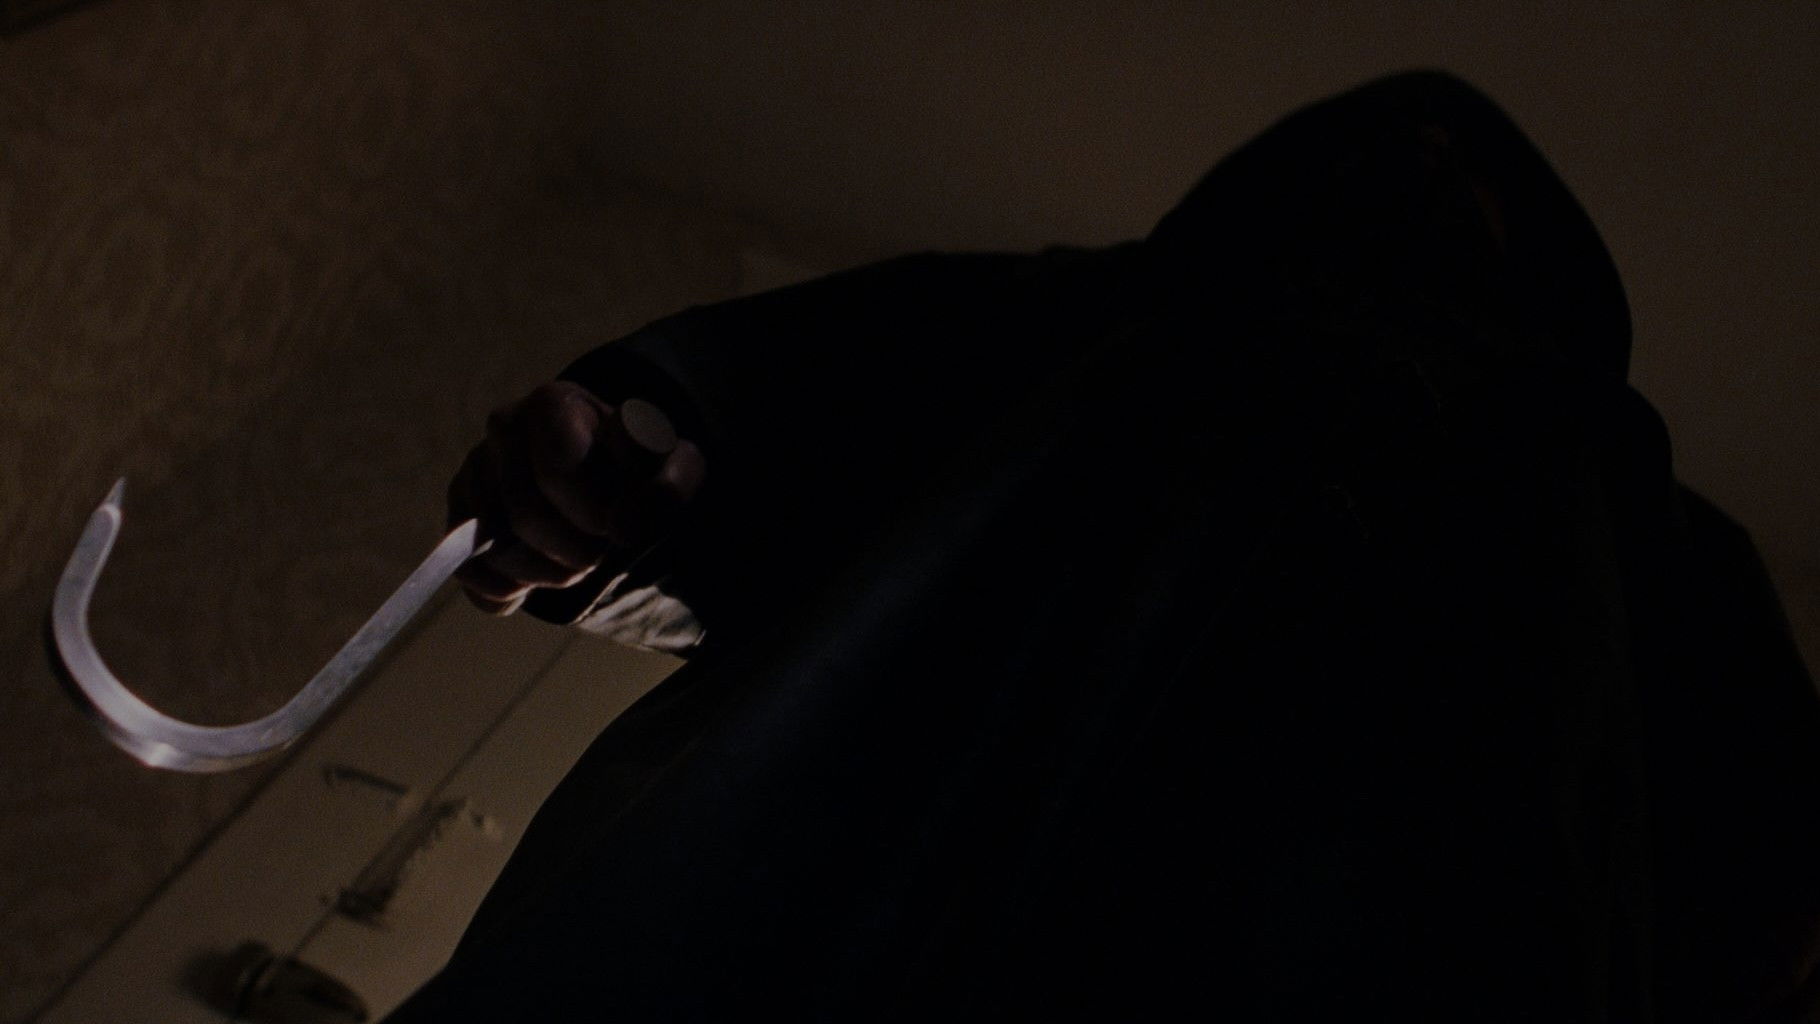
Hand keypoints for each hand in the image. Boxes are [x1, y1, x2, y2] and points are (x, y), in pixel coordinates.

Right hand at [448, 382, 706, 614]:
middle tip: (600, 553)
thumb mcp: (673, 470)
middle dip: (573, 550)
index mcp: (553, 404)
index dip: (593, 512)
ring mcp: (473, 473)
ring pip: (493, 547)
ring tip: (576, 562)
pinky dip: (507, 593)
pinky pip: (469, 573)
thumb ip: (668, 489)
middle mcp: (503, 428)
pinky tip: (537, 584)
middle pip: (523, 512)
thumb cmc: (637, 472)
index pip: (558, 469)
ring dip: (547, 574)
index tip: (620, 526)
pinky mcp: (458, 521)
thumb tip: (626, 527)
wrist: (607, 482)